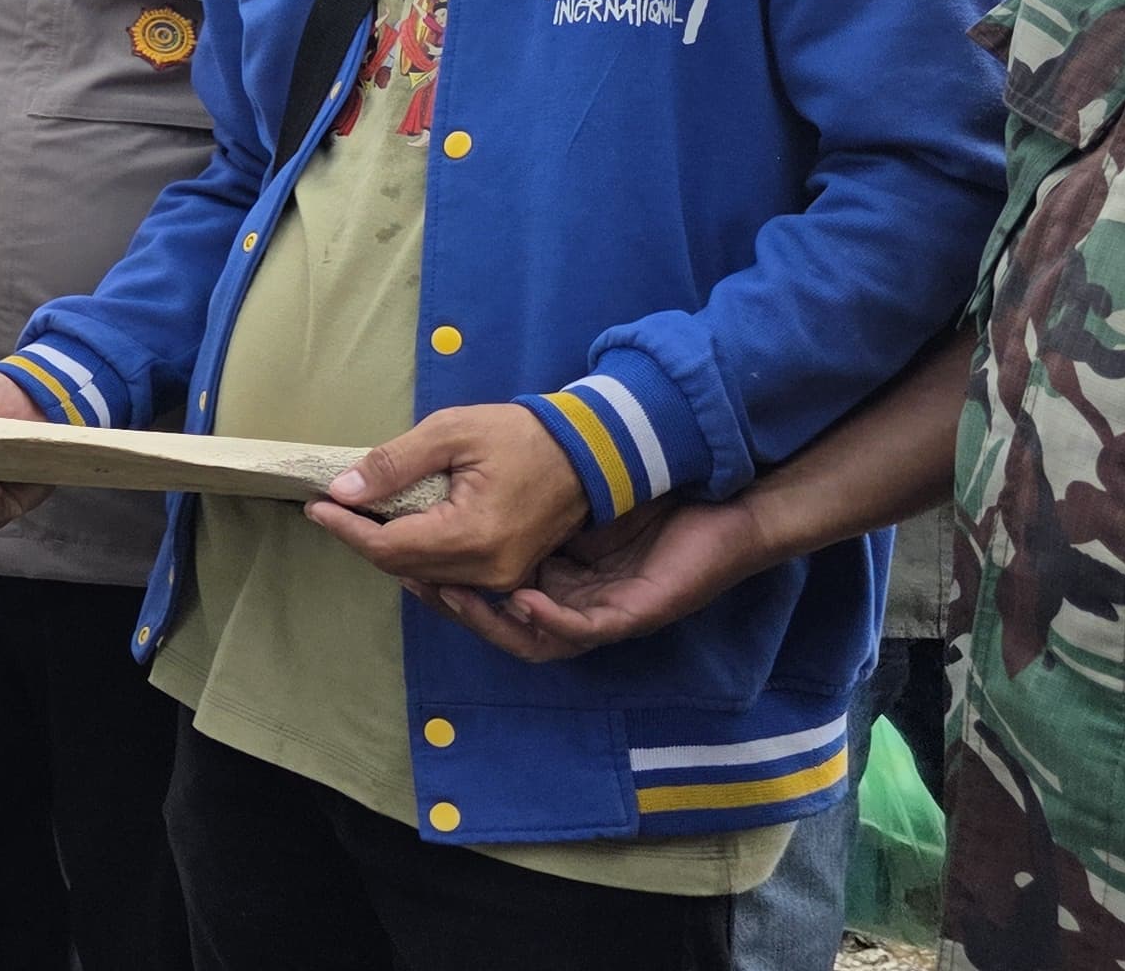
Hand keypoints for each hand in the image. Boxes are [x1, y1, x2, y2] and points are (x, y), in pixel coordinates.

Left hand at [307, 403, 586, 591]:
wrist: (590, 452)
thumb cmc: (521, 435)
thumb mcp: (452, 432)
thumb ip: (394, 463)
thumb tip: (344, 490)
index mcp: (473, 535)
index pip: (388, 547)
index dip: (346, 528)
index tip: (316, 505)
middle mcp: (487, 570)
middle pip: (400, 566)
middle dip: (359, 538)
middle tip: (330, 506)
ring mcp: (501, 579)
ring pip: (421, 575)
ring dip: (385, 549)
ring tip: (356, 515)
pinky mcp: (507, 576)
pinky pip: (447, 575)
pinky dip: (415, 556)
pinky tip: (397, 528)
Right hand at [417, 497, 777, 662]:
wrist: (726, 506)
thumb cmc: (652, 493)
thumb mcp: (575, 490)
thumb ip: (526, 496)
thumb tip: (460, 484)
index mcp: (551, 575)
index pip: (482, 587)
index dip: (438, 576)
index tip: (397, 550)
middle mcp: (568, 603)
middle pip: (496, 621)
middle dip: (452, 604)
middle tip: (413, 579)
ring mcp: (596, 615)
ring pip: (531, 640)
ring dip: (490, 622)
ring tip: (454, 594)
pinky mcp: (627, 617)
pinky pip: (578, 632)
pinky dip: (546, 621)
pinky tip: (520, 599)